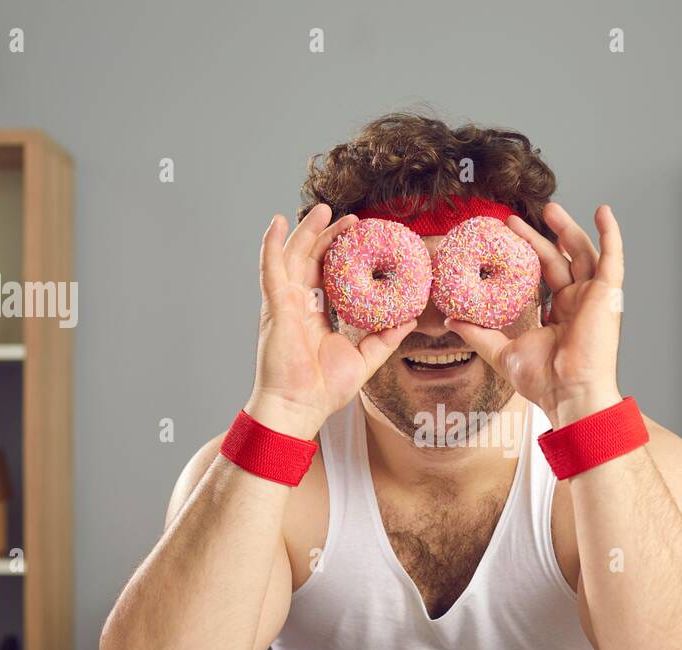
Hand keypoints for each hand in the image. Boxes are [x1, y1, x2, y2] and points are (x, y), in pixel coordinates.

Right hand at [247, 204, 415, 437]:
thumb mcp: (366, 358)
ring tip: (324, 209)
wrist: (301, 407)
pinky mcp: (275, 306)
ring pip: (294, 257)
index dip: (344, 257)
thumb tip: (410, 318)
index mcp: (317, 316)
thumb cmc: (325, 390)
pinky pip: (271, 269)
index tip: (363, 240)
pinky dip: (271, 244)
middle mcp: (299, 306)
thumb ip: (386, 337)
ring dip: (307, 231)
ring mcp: (285, 304)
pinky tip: (276, 222)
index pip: (330, 277)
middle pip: (313, 261)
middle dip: (329, 236)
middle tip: (352, 220)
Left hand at [446, 203, 624, 426]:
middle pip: (560, 260)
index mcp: (558, 314)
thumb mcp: (501, 351)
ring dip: (568, 229)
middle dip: (540, 237)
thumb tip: (450, 321)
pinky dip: (611, 234)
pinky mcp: (608, 294)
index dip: (527, 255)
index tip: (506, 237)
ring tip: (550, 208)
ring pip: (582, 253)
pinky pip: (613, 257)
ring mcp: (594, 297)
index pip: (543, 276)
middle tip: (515, 219)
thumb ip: (478, 334)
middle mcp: (577, 303)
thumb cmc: (543, 381)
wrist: (569, 393)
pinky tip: (603, 212)